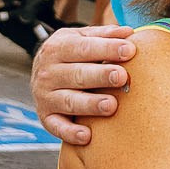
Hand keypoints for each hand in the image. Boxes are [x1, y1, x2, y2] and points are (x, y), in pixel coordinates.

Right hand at [32, 22, 136, 144]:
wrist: (40, 73)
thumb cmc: (70, 55)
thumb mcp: (80, 38)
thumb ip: (103, 35)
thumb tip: (128, 32)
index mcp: (57, 48)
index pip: (83, 48)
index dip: (107, 48)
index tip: (129, 50)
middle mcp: (48, 72)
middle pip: (77, 75)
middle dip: (100, 76)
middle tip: (121, 77)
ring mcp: (45, 96)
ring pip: (69, 101)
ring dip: (90, 104)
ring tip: (111, 105)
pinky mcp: (46, 117)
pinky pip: (57, 127)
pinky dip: (70, 133)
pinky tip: (87, 136)